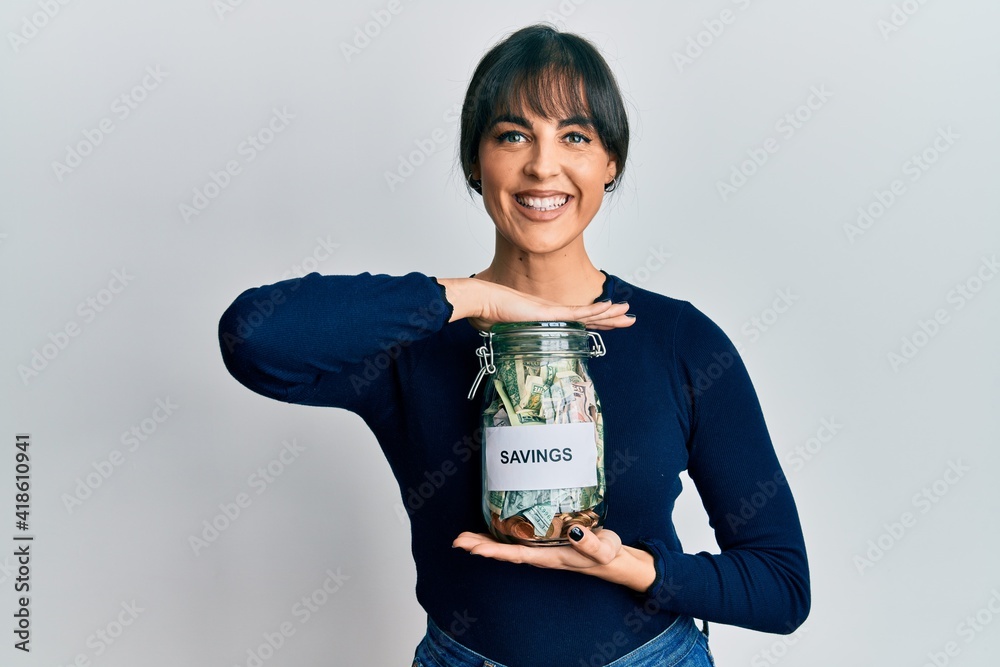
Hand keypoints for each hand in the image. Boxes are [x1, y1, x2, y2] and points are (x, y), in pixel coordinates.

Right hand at [437, 277, 634, 331]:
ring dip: (610, 313)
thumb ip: (514, 337)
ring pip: (588, 313)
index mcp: (546, 318)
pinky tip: (609, 309)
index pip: (576, 321)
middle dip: (611, 318)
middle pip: (588, 316)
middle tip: (629, 318)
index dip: (595, 322)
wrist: (482, 301)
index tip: (610, 323)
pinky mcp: (549, 312)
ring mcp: (553, 311)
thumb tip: (510, 348)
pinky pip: (577, 313)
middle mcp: (554, 312)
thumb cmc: (489, 315)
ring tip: (628, 313)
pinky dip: (595, 311)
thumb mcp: (507, 332)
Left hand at [452, 526, 655, 592]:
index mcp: (550, 557)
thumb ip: (590, 543)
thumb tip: (573, 532)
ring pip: (507, 546)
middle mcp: (540, 555)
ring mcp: (540, 549)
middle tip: (458, 541)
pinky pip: (516, 539)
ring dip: (484, 542)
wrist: (614, 560)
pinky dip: (499, 535)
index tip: (474, 549)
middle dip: (480, 546)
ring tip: (463, 537)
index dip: (495, 552)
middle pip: (504, 552)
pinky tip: (488, 530)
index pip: (517, 555)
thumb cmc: (608, 555)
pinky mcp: (544, 541)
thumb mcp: (604, 550)